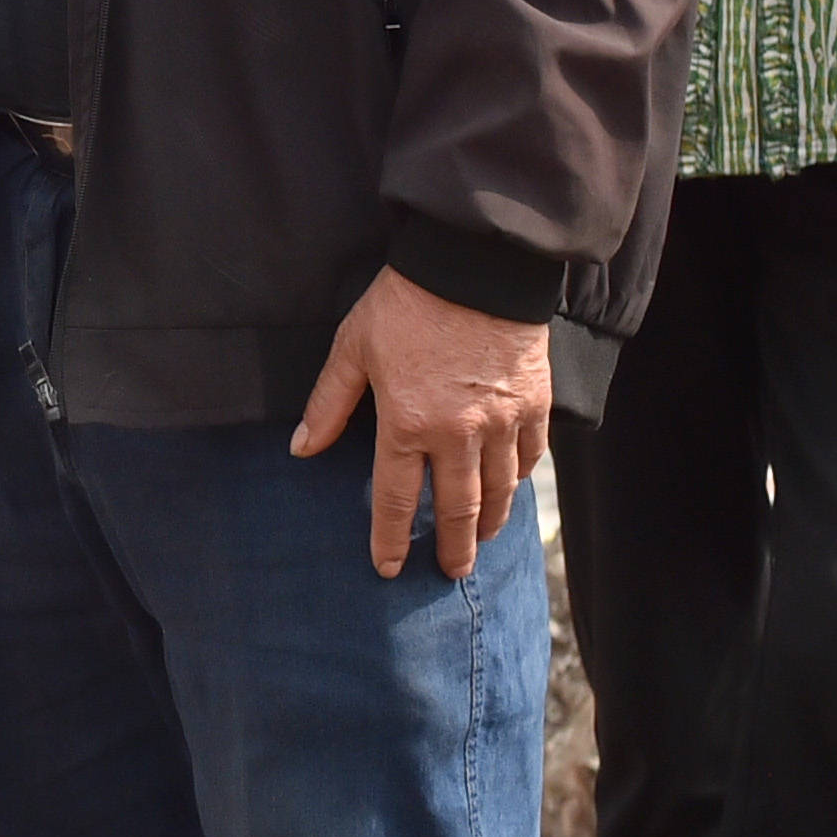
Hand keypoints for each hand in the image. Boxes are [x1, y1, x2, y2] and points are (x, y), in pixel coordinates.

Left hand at [290, 265, 553, 581]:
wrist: (473, 264)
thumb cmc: (405, 302)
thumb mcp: (353, 346)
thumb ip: (329, 403)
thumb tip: (301, 449)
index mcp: (406, 424)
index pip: (397, 500)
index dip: (391, 539)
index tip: (389, 568)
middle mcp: (457, 435)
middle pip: (457, 510)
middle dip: (452, 548)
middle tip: (451, 572)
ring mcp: (501, 423)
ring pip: (498, 492)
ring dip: (490, 523)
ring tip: (482, 541)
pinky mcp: (534, 404)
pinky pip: (530, 458)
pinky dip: (520, 481)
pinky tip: (512, 491)